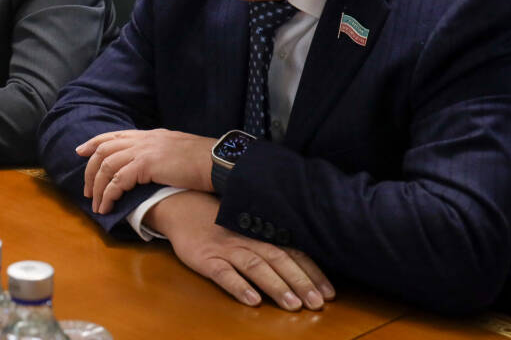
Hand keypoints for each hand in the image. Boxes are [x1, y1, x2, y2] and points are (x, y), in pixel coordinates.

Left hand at [77, 129, 215, 212]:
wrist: (219, 161)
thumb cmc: (206, 161)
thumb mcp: (178, 151)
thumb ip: (161, 154)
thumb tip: (153, 167)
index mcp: (150, 135)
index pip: (114, 135)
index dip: (94, 142)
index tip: (80, 151)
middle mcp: (143, 139)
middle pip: (104, 150)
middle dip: (91, 170)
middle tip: (87, 190)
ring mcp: (144, 150)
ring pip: (107, 166)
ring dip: (98, 187)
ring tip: (97, 205)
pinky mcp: (147, 164)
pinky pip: (118, 180)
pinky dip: (110, 194)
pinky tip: (109, 206)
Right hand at [148, 191, 333, 310]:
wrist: (181, 206)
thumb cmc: (219, 220)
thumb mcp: (247, 225)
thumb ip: (272, 239)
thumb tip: (307, 261)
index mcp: (261, 232)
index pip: (292, 252)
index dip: (312, 272)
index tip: (329, 293)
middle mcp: (247, 239)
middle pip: (278, 260)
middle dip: (300, 282)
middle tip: (317, 304)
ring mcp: (226, 249)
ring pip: (255, 266)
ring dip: (275, 285)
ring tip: (292, 305)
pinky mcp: (205, 259)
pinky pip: (223, 274)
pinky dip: (238, 286)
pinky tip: (251, 300)